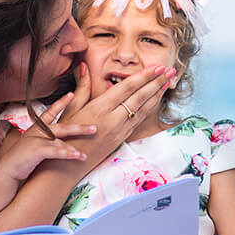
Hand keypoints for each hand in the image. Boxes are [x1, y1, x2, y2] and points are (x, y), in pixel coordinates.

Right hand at [0, 94, 94, 183]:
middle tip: (95, 126)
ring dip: (77, 140)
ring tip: (91, 141)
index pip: (50, 112)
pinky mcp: (36, 151)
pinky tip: (79, 155)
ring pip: (61, 138)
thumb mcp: (34, 144)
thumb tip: (63, 140)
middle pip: (62, 126)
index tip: (71, 93)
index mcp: (37, 128)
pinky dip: (68, 153)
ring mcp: (36, 140)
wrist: (6, 172)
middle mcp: (37, 132)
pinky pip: (55, 151)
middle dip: (80, 126)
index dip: (61, 102)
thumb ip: (48, 139)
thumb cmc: (23, 159)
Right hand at [55, 63, 175, 157]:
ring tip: (168, 82)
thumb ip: (82, 87)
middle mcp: (113, 119)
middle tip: (170, 70)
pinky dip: (150, 108)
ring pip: (143, 109)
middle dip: (157, 82)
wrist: (66, 168)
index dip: (145, 75)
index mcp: (100, 108)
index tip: (157, 66)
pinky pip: (139, 120)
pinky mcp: (121, 138)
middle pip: (140, 96)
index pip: (128, 87)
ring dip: (157, 94)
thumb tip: (84, 66)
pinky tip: (155, 100)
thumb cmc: (64, 137)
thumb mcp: (70, 109)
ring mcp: (119, 130)